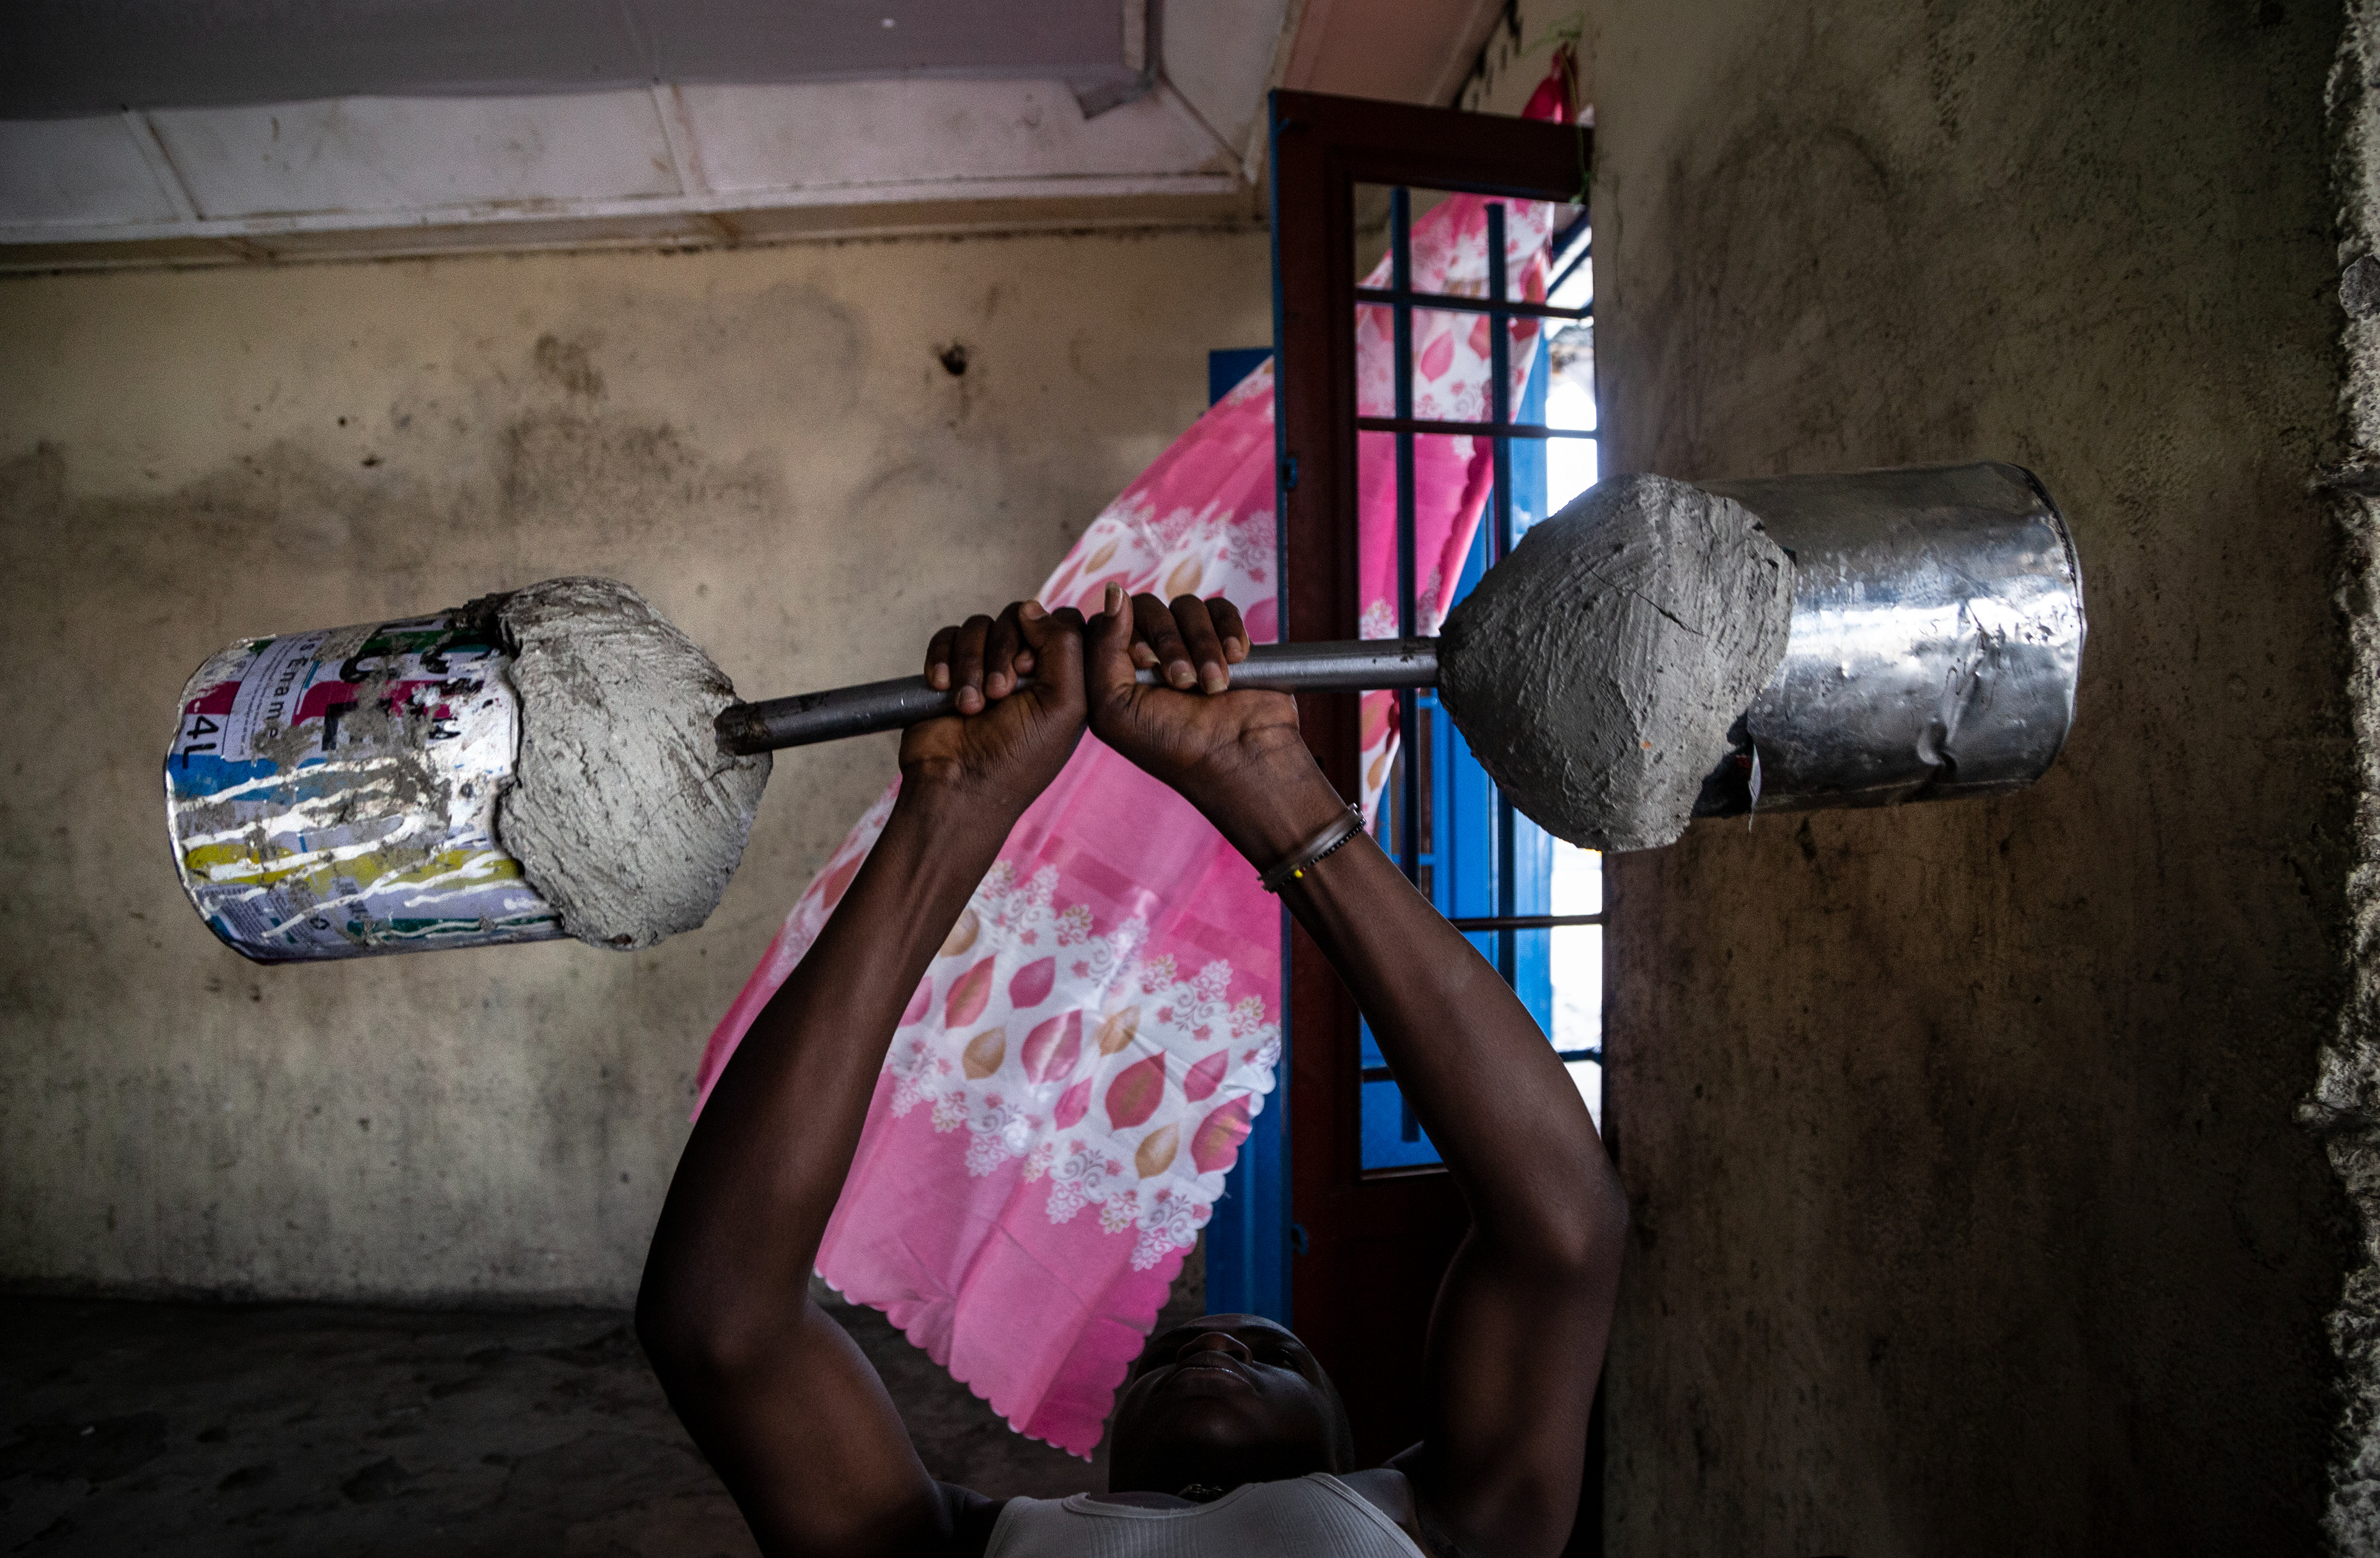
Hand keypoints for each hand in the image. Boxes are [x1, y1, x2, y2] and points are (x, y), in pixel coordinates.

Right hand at [901, 600, 1087, 814]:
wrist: (959, 788)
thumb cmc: (1018, 758)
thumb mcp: (1064, 705)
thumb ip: (1065, 646)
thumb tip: (1034, 609)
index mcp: (1062, 676)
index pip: (1062, 621)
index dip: (1045, 634)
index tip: (1030, 670)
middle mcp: (1026, 668)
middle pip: (1018, 616)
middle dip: (1003, 652)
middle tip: (999, 693)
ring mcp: (985, 667)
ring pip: (979, 626)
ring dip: (971, 664)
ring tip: (970, 705)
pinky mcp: (949, 670)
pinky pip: (946, 637)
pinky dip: (943, 659)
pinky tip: (942, 688)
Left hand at [1085, 589, 1344, 859]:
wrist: (1239, 761)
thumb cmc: (1172, 745)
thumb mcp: (1114, 707)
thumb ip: (1101, 648)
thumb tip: (1114, 591)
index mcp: (1118, 669)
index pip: (1110, 619)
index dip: (1126, 633)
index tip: (1145, 665)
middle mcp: (1152, 654)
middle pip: (1148, 607)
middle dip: (1167, 640)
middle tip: (1182, 682)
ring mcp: (1191, 645)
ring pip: (1187, 606)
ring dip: (1202, 644)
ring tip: (1215, 684)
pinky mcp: (1227, 641)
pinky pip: (1221, 609)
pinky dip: (1229, 630)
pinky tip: (1236, 660)